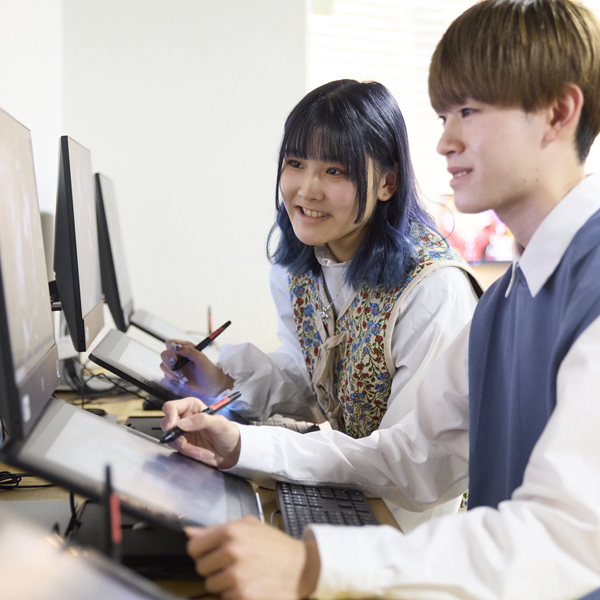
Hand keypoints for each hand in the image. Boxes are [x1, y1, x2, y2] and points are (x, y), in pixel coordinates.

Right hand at [160, 338, 233, 398]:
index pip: (170, 343)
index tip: (176, 361)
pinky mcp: (175, 373)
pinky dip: (170, 377)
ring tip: (182, 377)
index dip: (170, 351)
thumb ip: (189, 351)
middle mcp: (180, 355)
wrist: (212, 386)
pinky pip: (165, 373)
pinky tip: (180, 380)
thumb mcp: (201, 360)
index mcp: (187, 347)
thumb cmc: (209, 371)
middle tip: (179, 372)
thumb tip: (175, 347)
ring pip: (163, 364)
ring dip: (170, 372)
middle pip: (164, 354)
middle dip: (169, 364)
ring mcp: (176, 364)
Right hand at [161, 397, 241, 468]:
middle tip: (185, 444)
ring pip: (172, 440)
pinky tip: (203, 453)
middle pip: (166, 424)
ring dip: (186, 448)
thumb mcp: (220, 424)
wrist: (232, 452)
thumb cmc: (229, 433)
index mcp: (192, 407)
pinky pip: (179, 450)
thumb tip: (183, 424)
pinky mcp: (184, 445)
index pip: (171, 407)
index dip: (169, 415)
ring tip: (201, 451)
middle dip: (175, 436)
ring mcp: (183, 433)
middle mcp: (185, 418)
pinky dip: (190, 453)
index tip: (173, 426)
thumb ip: (202, 420)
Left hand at [186, 516, 320, 599]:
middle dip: (214, 568)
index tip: (212, 554)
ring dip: (224, 583)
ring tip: (243, 575)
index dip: (202, 552)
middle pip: (201, 568)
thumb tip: (189, 532)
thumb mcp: (249, 526)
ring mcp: (237, 576)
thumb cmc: (274, 545)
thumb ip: (216, 529)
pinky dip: (235, 594)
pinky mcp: (243, 596)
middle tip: (233, 564)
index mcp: (231, 531)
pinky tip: (250, 585)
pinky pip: (225, 598)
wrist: (301, 567)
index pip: (194, 547)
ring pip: (211, 586)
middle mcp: (232, 551)